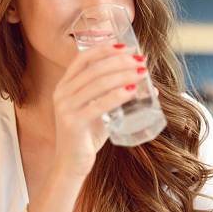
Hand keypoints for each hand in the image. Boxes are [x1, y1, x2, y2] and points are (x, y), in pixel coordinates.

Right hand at [52, 43, 147, 177]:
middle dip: (121, 61)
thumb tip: (150, 87)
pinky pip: (98, 104)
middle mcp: (62, 92)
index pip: (84, 58)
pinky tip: (132, 91)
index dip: (105, 49)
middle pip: (94, 68)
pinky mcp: (72, 122)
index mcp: (65, 85)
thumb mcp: (101, 110)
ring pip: (98, 83)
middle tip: (141, 61)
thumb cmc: (87, 136)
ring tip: (142, 73)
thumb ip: (117, 97)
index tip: (127, 47)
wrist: (71, 164)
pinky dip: (117, 95)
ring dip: (123, 75)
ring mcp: (65, 107)